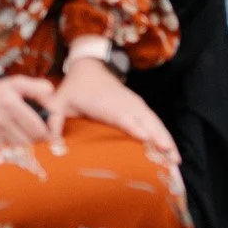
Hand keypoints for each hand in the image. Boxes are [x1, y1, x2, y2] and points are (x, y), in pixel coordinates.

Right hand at [0, 76, 58, 146]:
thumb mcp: (14, 84)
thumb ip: (37, 87)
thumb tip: (53, 94)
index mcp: (11, 101)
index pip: (38, 126)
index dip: (48, 131)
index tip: (49, 130)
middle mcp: (0, 116)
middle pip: (29, 139)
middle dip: (38, 139)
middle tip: (39, 135)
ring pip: (18, 146)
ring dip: (24, 143)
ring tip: (24, 135)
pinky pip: (4, 149)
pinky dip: (10, 146)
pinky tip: (8, 137)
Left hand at [55, 57, 175, 154]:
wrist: (90, 67)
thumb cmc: (74, 89)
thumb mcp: (58, 102)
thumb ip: (54, 121)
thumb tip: (50, 144)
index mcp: (104, 103)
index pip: (120, 115)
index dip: (132, 125)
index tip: (144, 138)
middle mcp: (124, 103)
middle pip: (144, 120)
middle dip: (158, 137)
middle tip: (170, 157)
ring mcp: (135, 104)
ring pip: (154, 122)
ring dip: (166, 139)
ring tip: (176, 160)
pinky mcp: (140, 107)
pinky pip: (155, 122)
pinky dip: (165, 136)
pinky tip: (172, 152)